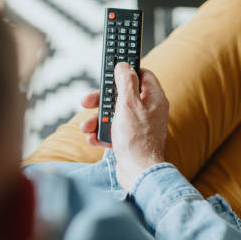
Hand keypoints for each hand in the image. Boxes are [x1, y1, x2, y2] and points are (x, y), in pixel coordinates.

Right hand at [79, 63, 168, 190]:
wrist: (138, 174)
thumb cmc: (137, 140)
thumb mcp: (128, 104)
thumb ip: (126, 82)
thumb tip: (124, 65)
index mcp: (154, 99)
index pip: (142, 75)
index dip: (126, 72)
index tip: (111, 72)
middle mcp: (149, 110)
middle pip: (122, 95)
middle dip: (102, 100)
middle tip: (87, 102)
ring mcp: (140, 126)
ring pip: (115, 114)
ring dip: (97, 119)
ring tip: (87, 127)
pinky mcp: (130, 139)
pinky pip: (114, 130)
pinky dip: (102, 133)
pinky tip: (93, 138)